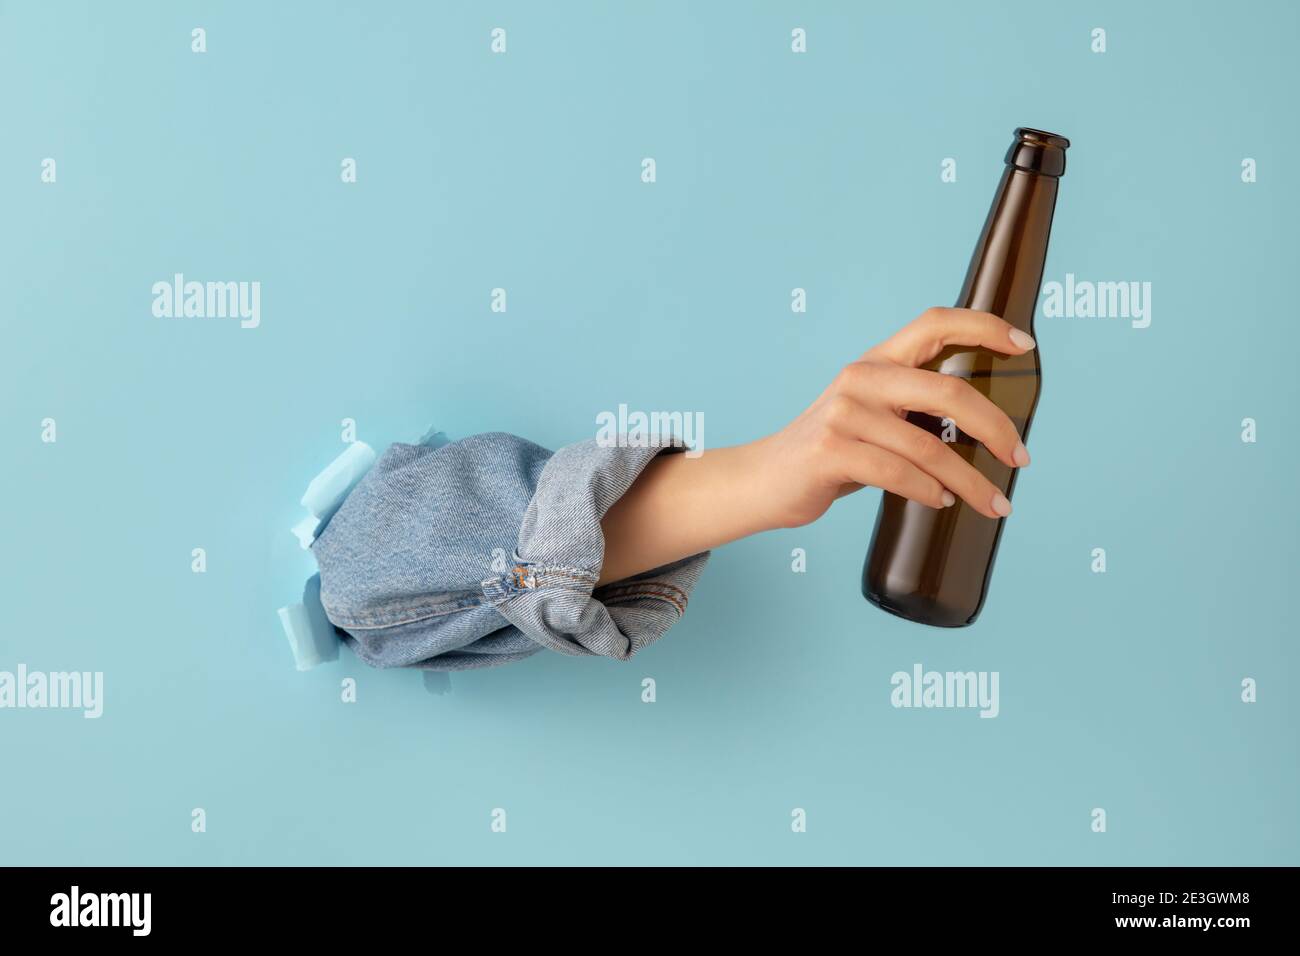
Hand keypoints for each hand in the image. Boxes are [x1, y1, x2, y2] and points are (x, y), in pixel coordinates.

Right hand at [598, 307, 1034, 583]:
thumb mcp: (871, 418)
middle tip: (1021, 457)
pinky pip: (899, 474)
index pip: (935, 324)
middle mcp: (861, 379)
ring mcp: (844, 414)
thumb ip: (913, 411)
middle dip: (996, 428)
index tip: (1024, 346)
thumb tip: (984, 428)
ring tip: (993, 503)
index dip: (984, 327)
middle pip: (948, 392)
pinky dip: (929, 492)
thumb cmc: (829, 454)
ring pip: (929, 447)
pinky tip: (941, 503)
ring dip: (970, 481)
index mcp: (876, 362)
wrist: (764, 481)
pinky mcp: (831, 451)